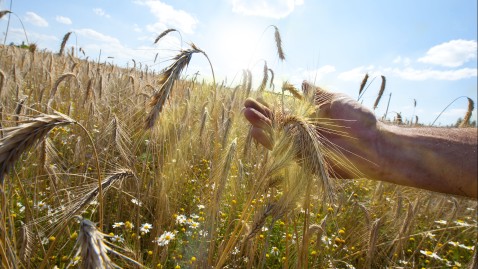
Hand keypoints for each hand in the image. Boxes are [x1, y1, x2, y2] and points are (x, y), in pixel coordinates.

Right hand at [244, 81, 381, 178]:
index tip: (252, 99)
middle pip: (275, 125)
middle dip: (260, 116)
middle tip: (245, 107)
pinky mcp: (305, 160)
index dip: (267, 107)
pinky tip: (258, 133)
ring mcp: (302, 147)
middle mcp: (302, 134)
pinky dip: (270, 142)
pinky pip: (284, 151)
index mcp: (307, 120)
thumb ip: (316, 94)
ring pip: (276, 137)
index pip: (281, 113)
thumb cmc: (359, 120)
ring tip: (247, 116)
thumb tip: (301, 82)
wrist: (374, 143)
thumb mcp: (335, 100)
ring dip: (261, 127)